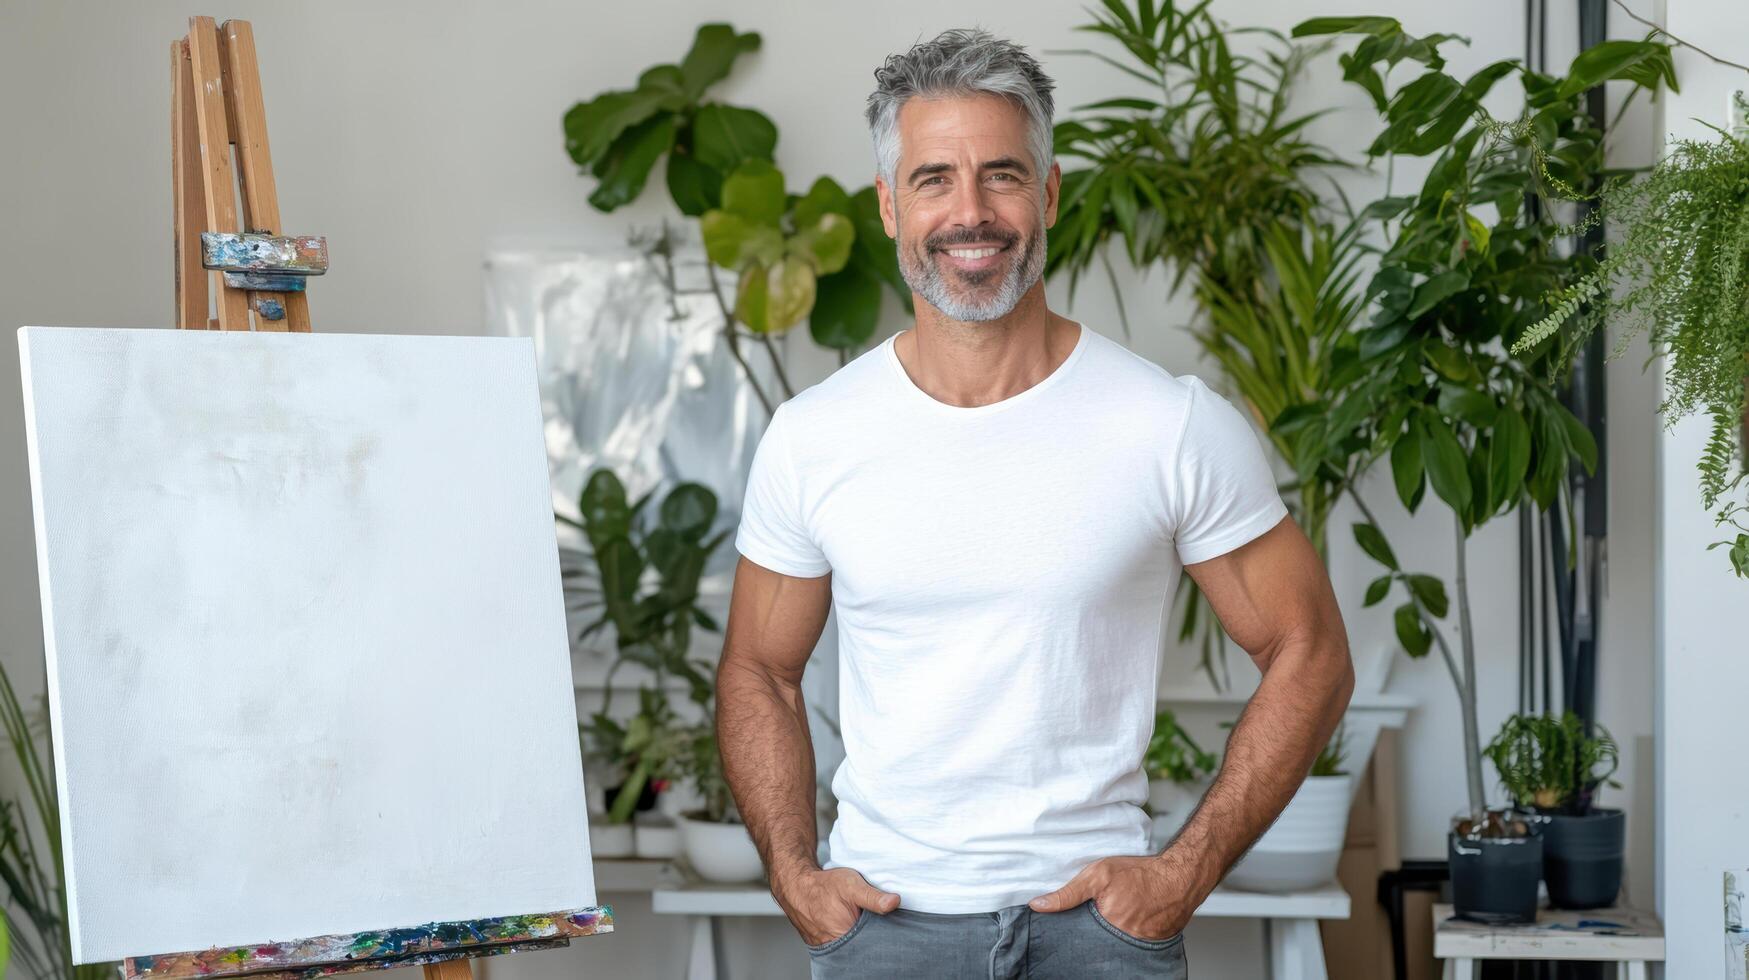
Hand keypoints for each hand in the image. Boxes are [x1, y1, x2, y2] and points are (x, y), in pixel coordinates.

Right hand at [773, 864, 900, 945]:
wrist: (796, 886)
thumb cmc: (823, 886)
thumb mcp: (851, 885)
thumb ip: (874, 897)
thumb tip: (894, 902)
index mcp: (845, 936)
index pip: (872, 946)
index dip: (882, 936)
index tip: (888, 926)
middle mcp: (835, 946)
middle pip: (862, 947)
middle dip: (871, 936)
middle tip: (869, 919)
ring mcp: (828, 947)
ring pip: (852, 947)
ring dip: (859, 937)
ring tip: (858, 920)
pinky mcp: (823, 944)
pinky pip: (841, 945)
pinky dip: (848, 937)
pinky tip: (849, 924)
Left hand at [1026, 854, 1197, 940]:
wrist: (1179, 878)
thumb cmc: (1140, 874)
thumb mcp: (1098, 875)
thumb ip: (1068, 893)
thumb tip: (1038, 905)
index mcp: (1103, 923)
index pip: (1077, 938)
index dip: (1072, 932)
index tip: (1072, 926)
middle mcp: (1120, 938)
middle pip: (1096, 941)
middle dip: (1092, 934)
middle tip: (1100, 915)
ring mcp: (1137, 944)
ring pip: (1113, 943)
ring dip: (1110, 934)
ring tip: (1118, 915)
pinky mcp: (1151, 945)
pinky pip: (1133, 944)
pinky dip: (1129, 933)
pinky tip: (1131, 919)